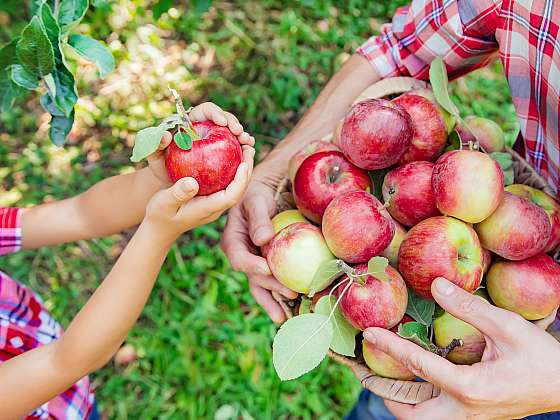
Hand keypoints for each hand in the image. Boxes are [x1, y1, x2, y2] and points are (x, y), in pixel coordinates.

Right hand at [144, 145, 254, 241]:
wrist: (159, 228)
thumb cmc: (159, 215)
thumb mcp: (163, 203)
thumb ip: (177, 193)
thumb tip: (192, 182)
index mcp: (207, 208)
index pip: (231, 196)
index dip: (241, 180)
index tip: (244, 162)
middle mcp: (215, 207)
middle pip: (239, 190)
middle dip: (247, 169)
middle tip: (249, 148)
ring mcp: (215, 204)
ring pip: (236, 187)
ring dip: (243, 168)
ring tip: (245, 148)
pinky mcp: (212, 200)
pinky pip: (227, 184)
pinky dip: (232, 169)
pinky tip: (231, 154)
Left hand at [147, 102, 254, 185]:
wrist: (170, 178)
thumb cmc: (161, 164)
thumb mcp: (154, 155)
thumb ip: (155, 144)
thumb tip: (165, 135)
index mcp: (192, 120)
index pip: (207, 110)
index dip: (216, 113)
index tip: (221, 122)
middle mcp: (207, 126)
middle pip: (224, 118)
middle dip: (234, 123)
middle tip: (239, 133)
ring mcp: (217, 139)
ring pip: (233, 133)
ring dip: (242, 136)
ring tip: (247, 143)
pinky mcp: (223, 153)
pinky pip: (235, 149)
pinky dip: (243, 150)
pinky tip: (249, 154)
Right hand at [221, 161, 297, 322]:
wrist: (265, 195)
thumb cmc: (258, 195)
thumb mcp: (255, 202)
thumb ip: (258, 219)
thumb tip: (263, 239)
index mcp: (233, 242)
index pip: (239, 258)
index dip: (251, 266)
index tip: (267, 269)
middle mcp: (244, 257)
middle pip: (254, 277)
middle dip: (270, 288)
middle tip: (290, 293)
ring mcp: (256, 264)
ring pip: (263, 287)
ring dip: (274, 302)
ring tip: (287, 316)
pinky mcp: (270, 267)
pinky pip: (275, 283)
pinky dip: (284, 296)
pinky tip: (296, 307)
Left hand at [363, 277, 559, 419]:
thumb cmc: (541, 358)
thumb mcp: (507, 327)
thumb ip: (469, 308)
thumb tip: (436, 286)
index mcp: (469, 389)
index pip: (417, 365)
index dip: (390, 346)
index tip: (369, 333)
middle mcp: (463, 410)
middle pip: (408, 411)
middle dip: (382, 392)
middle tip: (363, 369)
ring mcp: (468, 418)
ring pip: (419, 418)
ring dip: (397, 400)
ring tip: (377, 375)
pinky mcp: (472, 416)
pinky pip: (433, 413)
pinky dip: (415, 399)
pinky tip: (410, 378)